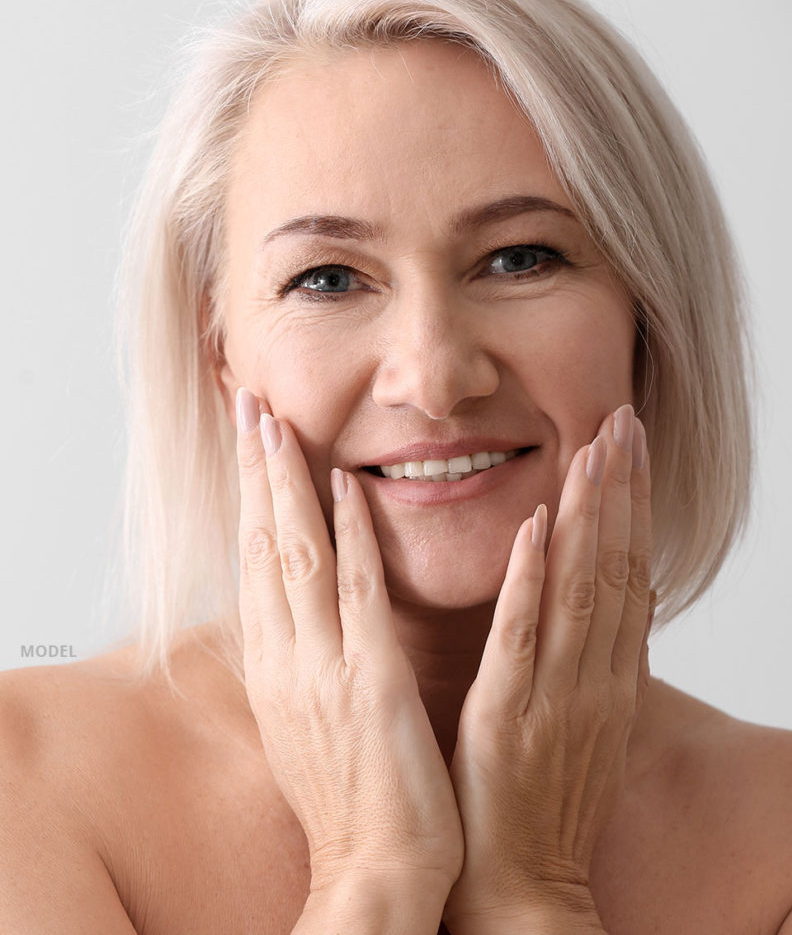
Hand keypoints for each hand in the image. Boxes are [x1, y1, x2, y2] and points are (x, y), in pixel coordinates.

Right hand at [234, 388, 463, 897]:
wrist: (374, 870)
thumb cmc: (347, 797)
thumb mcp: (306, 721)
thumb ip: (299, 660)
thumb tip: (294, 613)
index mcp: (274, 667)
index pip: (254, 562)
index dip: (249, 498)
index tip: (249, 445)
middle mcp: (287, 658)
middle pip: (263, 545)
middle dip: (255, 472)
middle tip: (249, 407)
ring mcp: (325, 666)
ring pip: (297, 556)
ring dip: (287, 484)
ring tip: (278, 424)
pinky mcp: (372, 681)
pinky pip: (358, 593)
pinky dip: (350, 534)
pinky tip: (346, 485)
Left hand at [442, 404, 652, 930]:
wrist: (523, 885)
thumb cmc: (543, 803)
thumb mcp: (582, 725)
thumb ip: (589, 662)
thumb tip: (595, 605)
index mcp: (611, 680)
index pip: (631, 575)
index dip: (635, 508)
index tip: (632, 449)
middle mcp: (596, 678)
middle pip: (617, 567)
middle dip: (623, 490)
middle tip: (624, 420)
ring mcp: (555, 694)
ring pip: (582, 587)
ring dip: (590, 513)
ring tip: (595, 446)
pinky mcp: (508, 714)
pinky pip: (524, 635)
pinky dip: (533, 577)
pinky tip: (536, 524)